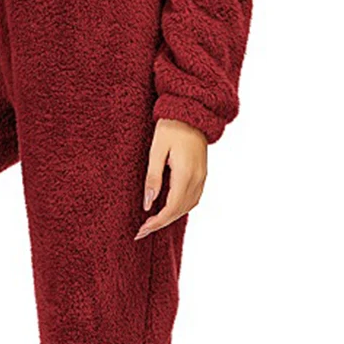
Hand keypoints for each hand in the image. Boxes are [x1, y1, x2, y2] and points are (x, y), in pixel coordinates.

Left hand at [137, 117, 207, 237]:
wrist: (191, 112)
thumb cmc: (170, 128)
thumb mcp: (156, 150)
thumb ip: (153, 178)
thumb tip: (148, 204)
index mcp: (185, 174)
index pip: (171, 208)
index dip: (156, 222)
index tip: (141, 230)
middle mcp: (197, 179)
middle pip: (179, 211)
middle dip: (160, 223)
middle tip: (141, 231)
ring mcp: (202, 177)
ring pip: (188, 207)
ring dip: (170, 217)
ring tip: (152, 223)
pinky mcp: (202, 174)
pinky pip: (193, 198)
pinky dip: (180, 208)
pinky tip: (168, 209)